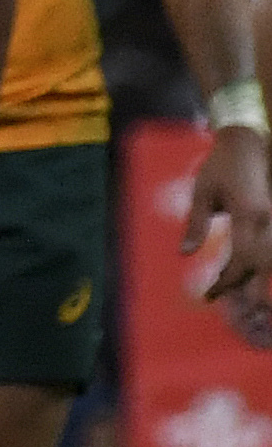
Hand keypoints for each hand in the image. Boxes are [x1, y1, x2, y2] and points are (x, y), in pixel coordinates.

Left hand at [188, 121, 271, 336]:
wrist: (246, 143)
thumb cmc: (219, 166)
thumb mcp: (201, 193)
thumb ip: (195, 224)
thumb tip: (185, 254)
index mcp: (249, 214)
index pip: (242, 259)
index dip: (228, 281)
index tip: (209, 294)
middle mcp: (268, 220)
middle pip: (262, 265)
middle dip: (247, 289)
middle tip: (226, 302)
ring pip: (271, 259)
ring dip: (256, 278)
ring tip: (238, 294)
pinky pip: (271, 248)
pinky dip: (261, 263)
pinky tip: (247, 273)